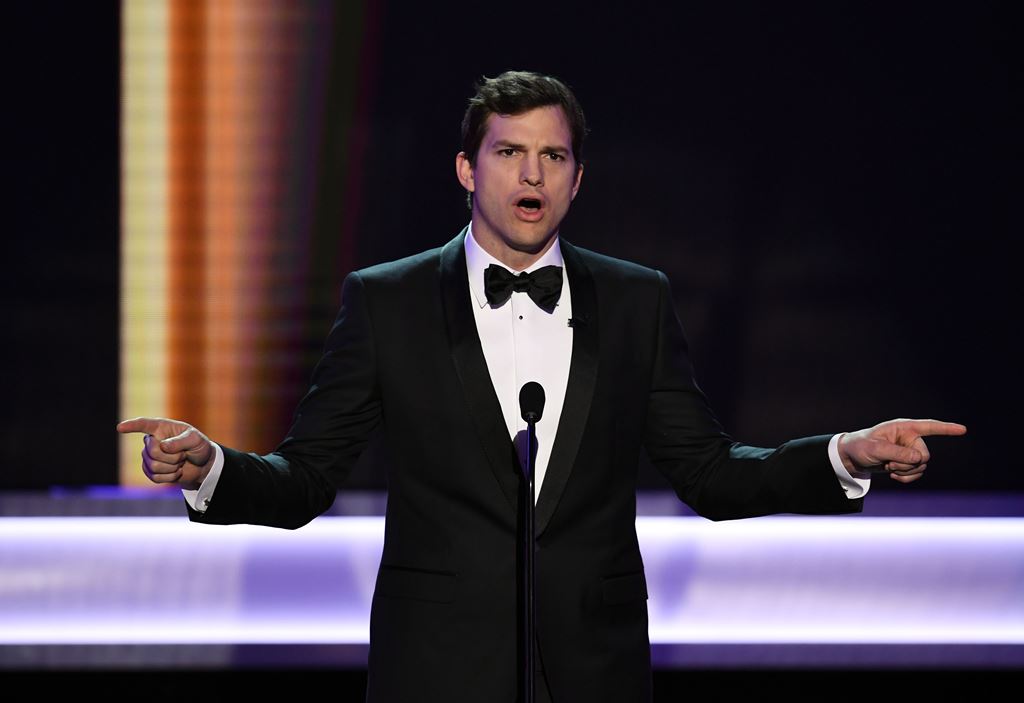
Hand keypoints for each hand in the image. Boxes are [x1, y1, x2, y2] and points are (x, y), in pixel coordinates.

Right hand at [116, 417, 215, 490]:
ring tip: (180, 462)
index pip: (143, 425)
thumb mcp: (196, 439)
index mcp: (162, 428)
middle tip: (183, 454)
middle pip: (151, 451)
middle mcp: (152, 441)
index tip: (120, 427)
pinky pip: (155, 477)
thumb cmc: (198, 446)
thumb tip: (163, 446)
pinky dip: (170, 477)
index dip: (132, 426)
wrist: (201, 465)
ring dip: (172, 467)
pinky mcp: (151, 471)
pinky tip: (177, 472)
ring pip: (153, 466)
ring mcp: (149, 456)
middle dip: (172, 456)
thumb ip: (181, 441)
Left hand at [838, 418, 966, 483]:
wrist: (853, 457)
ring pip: (921, 466)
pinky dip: (906, 477)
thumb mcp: (876, 449)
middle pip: (924, 456)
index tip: (963, 429)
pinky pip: (917, 473)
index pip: (929, 427)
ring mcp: (910, 450)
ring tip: (889, 467)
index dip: (946, 429)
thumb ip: (898, 453)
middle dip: (908, 464)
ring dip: (905, 471)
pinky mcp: (908, 462)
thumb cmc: (861, 446)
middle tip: (890, 464)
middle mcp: (910, 438)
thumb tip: (919, 459)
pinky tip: (893, 475)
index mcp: (904, 428)